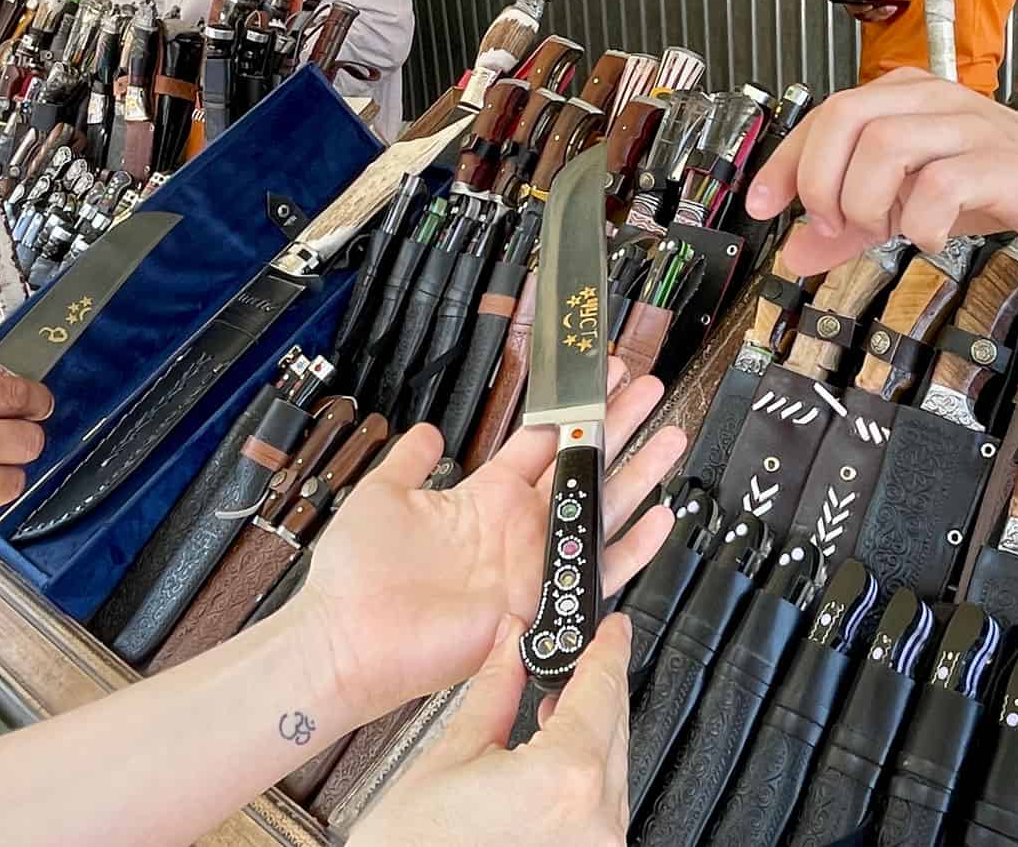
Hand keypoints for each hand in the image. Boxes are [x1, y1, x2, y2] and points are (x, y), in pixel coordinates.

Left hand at [299, 360, 683, 718]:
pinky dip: (633, 547)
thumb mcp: (382, 494)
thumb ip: (410, 460)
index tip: (599, 378)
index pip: (543, 442)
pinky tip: (658, 517)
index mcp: (484, 496)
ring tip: (671, 436)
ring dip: (639, 473)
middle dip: (619, 427)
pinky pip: (598, 572)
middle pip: (582, 467)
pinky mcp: (540, 600)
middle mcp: (516, 527)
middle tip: (648, 389)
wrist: (347, 638)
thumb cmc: (357, 576)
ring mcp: (532, 562)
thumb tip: (427, 433)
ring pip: (601, 509)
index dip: (574, 409)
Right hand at [351, 613, 631, 846]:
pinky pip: (599, 806)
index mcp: (566, 778)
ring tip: (557, 706)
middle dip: (596, 687)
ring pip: (611, 768)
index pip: (602, 688)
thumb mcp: (451, 754)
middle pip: (613, 727)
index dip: (608, 648)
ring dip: (591, 732)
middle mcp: (594, 821)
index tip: (612, 629)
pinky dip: (584, 775)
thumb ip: (496, 690)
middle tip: (580, 656)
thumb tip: (510, 646)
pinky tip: (557, 758)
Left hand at [743, 68, 1017, 271]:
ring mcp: (964, 127)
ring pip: (885, 145)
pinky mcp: (997, 162)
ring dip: (867, 201)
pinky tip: (931, 237)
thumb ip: (849, 226)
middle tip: (835, 225)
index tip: (762, 206)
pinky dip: (921, 221)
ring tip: (886, 229)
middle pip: (844, 118)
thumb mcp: (907, 201)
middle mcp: (928, 100)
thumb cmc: (992, 179)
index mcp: (900, 98)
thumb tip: (794, 251)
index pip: (822, 116)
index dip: (784, 163)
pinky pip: (939, 185)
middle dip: (821, 180)